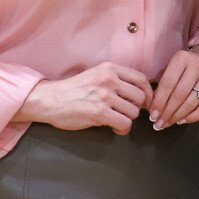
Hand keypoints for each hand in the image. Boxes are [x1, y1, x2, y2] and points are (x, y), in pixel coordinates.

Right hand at [17, 62, 151, 134]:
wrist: (50, 100)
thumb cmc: (73, 90)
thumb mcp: (96, 76)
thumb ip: (116, 80)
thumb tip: (140, 93)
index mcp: (110, 69)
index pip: (142, 79)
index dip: (148, 94)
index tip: (145, 103)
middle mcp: (109, 79)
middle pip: (141, 97)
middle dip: (136, 109)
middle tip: (126, 114)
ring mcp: (104, 95)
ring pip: (134, 112)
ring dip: (127, 120)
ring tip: (116, 120)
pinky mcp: (99, 112)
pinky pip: (124, 123)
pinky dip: (122, 129)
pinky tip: (113, 128)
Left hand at [146, 46, 198, 129]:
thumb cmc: (184, 67)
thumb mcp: (171, 68)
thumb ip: (160, 85)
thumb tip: (150, 108)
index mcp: (182, 58)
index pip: (167, 84)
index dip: (159, 102)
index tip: (152, 115)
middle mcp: (197, 65)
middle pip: (179, 95)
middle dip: (167, 112)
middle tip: (159, 124)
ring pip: (191, 103)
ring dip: (177, 117)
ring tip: (167, 124)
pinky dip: (192, 117)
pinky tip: (182, 121)